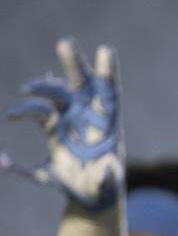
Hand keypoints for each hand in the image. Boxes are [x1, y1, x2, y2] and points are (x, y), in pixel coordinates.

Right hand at [2, 37, 122, 209]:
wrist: (91, 192)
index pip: (107, 93)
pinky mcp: (49, 133)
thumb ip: (107, 175)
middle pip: (75, 86)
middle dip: (72, 64)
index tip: (107, 49)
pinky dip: (23, 127)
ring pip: (46, 104)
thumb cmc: (105, 181)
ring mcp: (64, 122)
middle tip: (65, 43)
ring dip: (31, 104)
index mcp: (105, 123)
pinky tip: (4, 156)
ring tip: (13, 114)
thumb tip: (107, 168)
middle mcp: (83, 116)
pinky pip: (34, 126)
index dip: (107, 71)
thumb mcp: (108, 181)